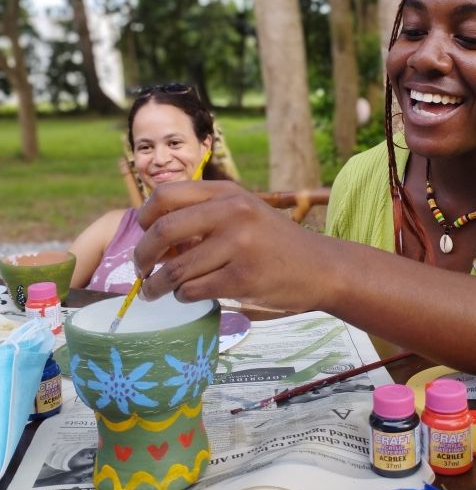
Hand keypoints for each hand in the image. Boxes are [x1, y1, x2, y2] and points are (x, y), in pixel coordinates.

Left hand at [134, 180, 331, 310]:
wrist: (321, 268)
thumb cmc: (275, 243)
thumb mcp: (245, 213)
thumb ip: (205, 216)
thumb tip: (152, 237)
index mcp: (228, 193)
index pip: (165, 195)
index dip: (144, 217)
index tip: (143, 233)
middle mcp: (232, 213)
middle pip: (163, 232)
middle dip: (142, 256)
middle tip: (140, 270)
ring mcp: (238, 246)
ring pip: (175, 269)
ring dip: (158, 285)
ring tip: (156, 290)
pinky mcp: (242, 278)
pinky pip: (193, 290)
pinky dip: (183, 296)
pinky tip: (190, 295)